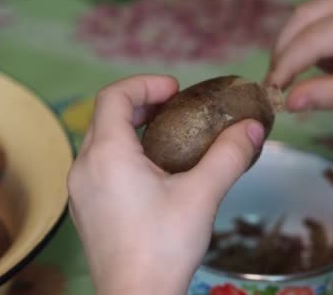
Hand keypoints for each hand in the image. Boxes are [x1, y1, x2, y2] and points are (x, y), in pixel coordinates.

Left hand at [67, 75, 264, 294]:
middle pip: (106, 116)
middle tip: (174, 108)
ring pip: (100, 141)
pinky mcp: (84, 209)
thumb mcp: (202, 195)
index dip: (145, 84)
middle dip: (140, 104)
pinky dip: (122, 154)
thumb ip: (228, 156)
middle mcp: (84, 167)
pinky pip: (98, 166)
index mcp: (107, 154)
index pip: (113, 96)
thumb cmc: (163, 248)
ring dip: (131, 130)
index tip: (175, 90)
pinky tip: (151, 174)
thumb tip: (253, 128)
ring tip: (167, 138)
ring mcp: (80, 190)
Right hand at [266, 0, 332, 110]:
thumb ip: (331, 95)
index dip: (285, 66)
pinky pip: (317, 9)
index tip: (269, 91)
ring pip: (305, 13)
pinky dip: (314, 36)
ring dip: (301, 46)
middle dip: (285, 54)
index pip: (312, 40)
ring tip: (324, 72)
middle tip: (278, 85)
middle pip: (301, 19)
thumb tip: (289, 102)